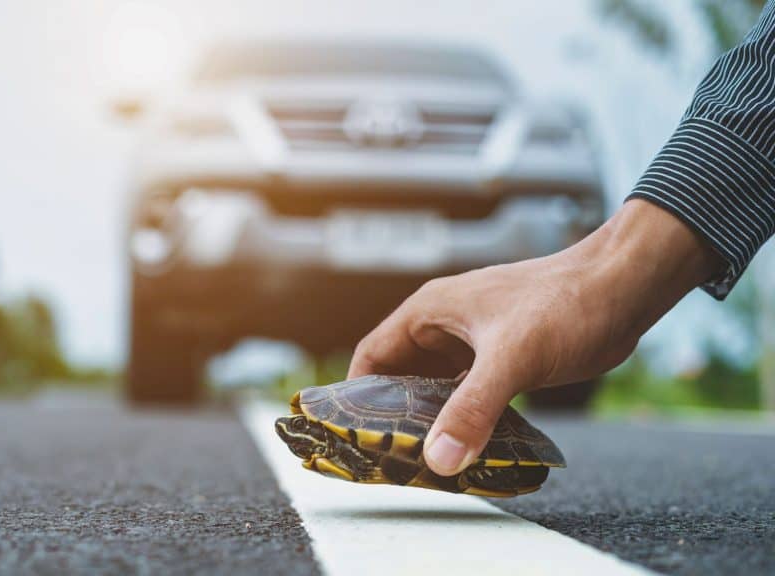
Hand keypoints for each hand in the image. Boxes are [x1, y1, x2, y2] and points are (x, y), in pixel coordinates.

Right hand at [347, 199, 721, 476]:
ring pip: (435, 390)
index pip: (372, 357)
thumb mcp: (512, 358)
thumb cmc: (566, 303)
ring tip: (425, 463)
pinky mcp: (501, 358)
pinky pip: (467, 394)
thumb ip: (473, 409)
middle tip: (390, 460)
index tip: (353, 436)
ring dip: (430, 423)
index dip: (355, 396)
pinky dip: (463, 420)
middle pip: (400, 378)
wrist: (625, 288)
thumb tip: (438, 459)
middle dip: (393, 418)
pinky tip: (468, 447)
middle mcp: (445, 328)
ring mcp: (473, 343)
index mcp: (430, 313)